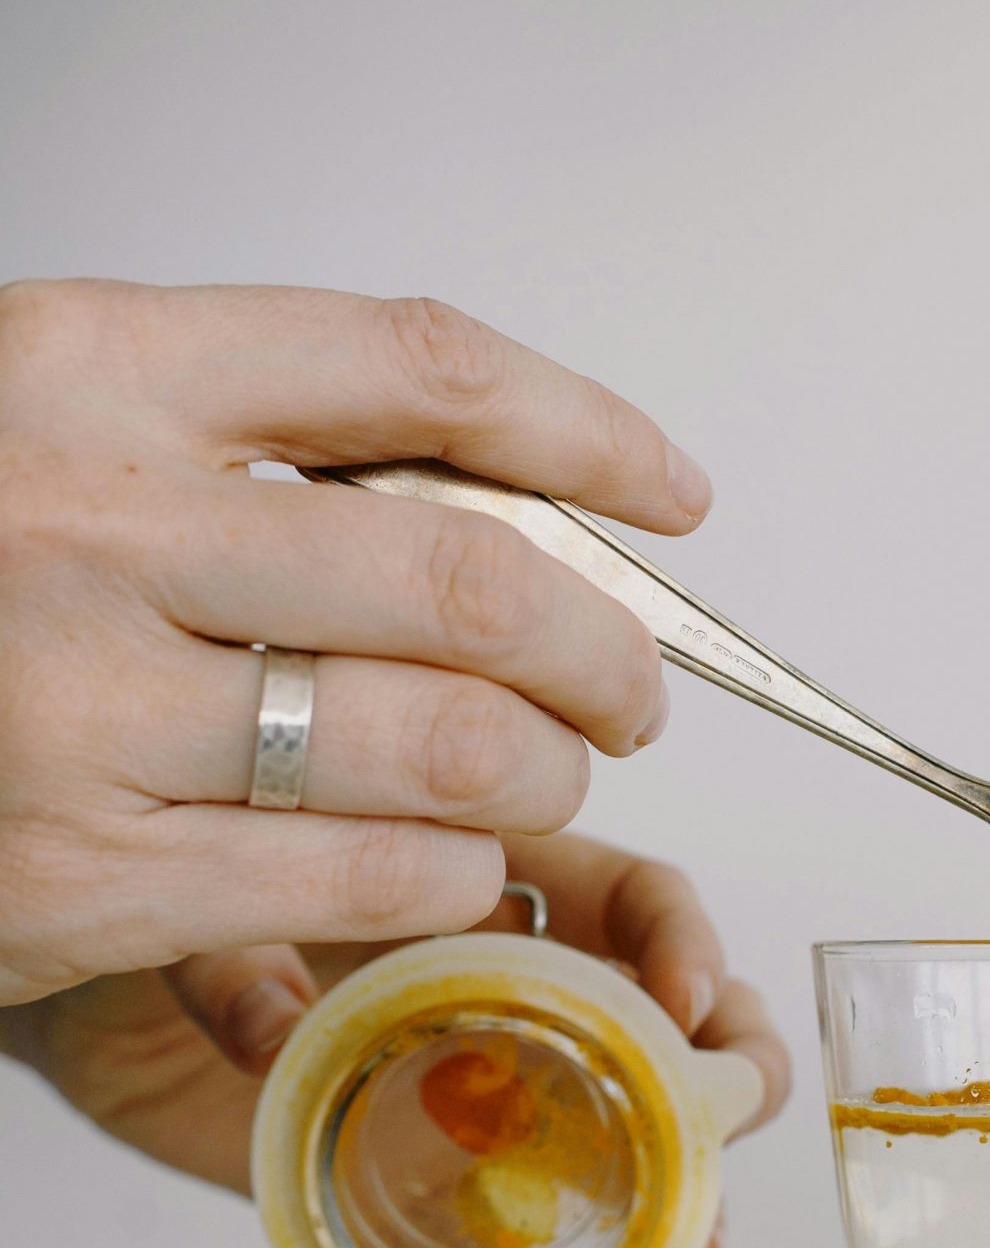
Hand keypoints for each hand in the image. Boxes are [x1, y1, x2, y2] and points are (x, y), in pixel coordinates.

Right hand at [0, 278, 710, 1006]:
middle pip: (467, 581)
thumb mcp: (53, 433)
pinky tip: (460, 864)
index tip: (670, 495)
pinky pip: (366, 873)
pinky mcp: (81, 878)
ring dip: (545, 776)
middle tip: (632, 693)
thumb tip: (505, 498)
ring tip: (545, 780)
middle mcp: (87, 528)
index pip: (412, 369)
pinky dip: (459, 875)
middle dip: (604, 650)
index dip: (582, 430)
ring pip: (443, 745)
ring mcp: (79, 712)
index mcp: (86, 370)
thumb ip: (244, 447)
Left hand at [1, 835, 790, 1247]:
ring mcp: (508, 1085)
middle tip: (730, 1110)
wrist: (116, 1029)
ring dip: (694, 1180)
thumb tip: (272, 1028)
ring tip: (699, 1241)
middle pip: (679, 1013)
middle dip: (730, 1062)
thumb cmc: (180, 939)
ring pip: (644, 1121)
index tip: (682, 995)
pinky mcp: (469, 1178)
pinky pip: (558, 1219)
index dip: (679, 939)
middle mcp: (522, 985)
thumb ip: (241, 964)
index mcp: (490, 887)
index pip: (631, 897)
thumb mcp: (211, 931)